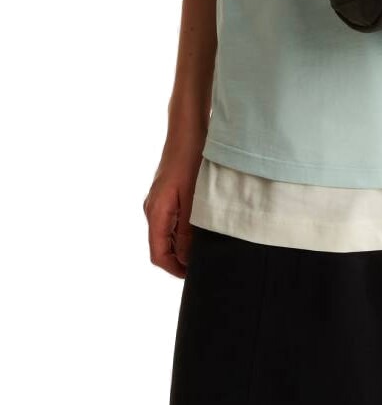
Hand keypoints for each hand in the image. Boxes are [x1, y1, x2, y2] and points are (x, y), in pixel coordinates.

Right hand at [143, 136, 203, 277]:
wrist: (188, 129)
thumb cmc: (191, 160)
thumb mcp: (194, 198)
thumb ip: (188, 231)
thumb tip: (186, 258)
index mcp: (156, 212)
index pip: (158, 254)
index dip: (175, 269)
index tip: (194, 276)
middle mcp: (153, 208)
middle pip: (162, 245)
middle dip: (180, 259)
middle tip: (204, 264)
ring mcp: (158, 200)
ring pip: (167, 233)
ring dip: (183, 244)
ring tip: (206, 247)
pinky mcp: (167, 192)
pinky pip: (171, 219)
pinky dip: (184, 229)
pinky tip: (202, 226)